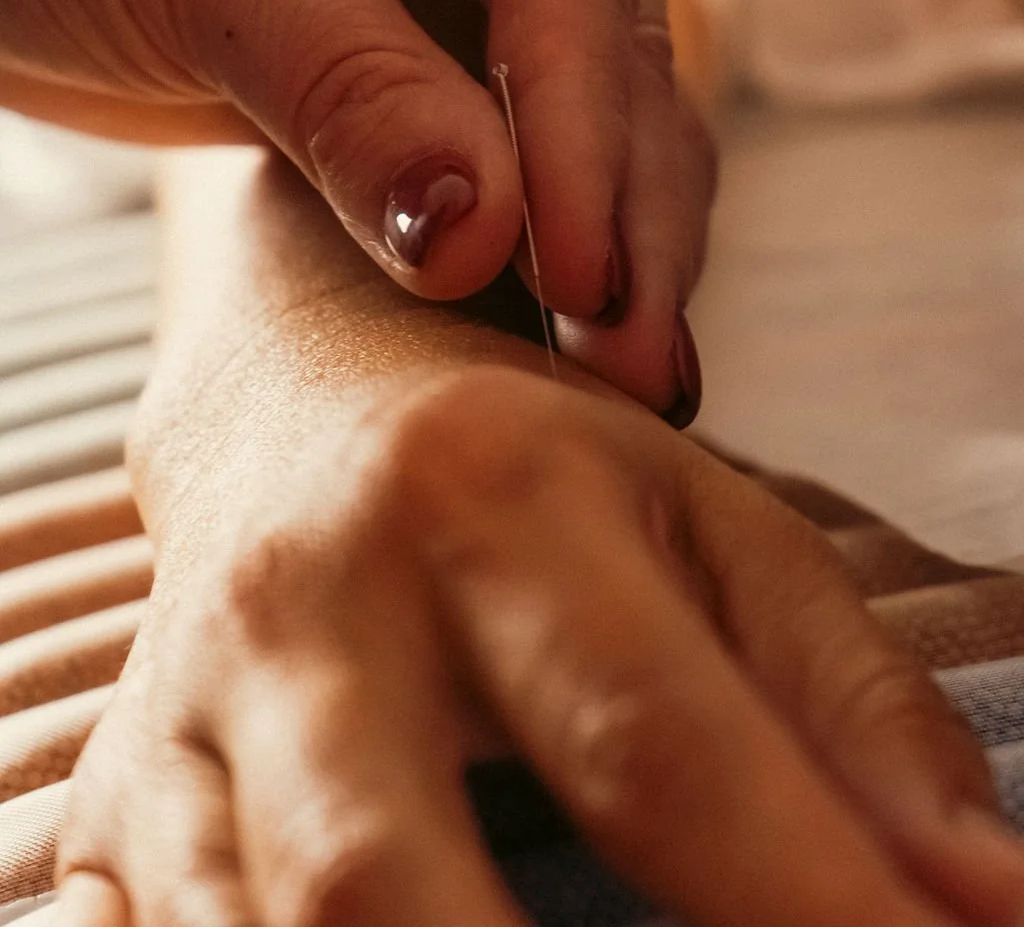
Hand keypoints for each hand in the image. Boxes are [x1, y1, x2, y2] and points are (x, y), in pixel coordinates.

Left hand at [0, 0, 712, 410]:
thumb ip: (360, 98)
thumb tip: (484, 240)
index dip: (585, 139)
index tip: (582, 284)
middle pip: (611, 58)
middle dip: (624, 214)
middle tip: (634, 369)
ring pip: (582, 120)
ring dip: (602, 247)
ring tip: (624, 384)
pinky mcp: (415, 55)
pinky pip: (500, 155)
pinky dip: (525, 244)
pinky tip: (553, 339)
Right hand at [56, 367, 1023, 926]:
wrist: (291, 398)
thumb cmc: (529, 463)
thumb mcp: (709, 523)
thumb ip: (849, 704)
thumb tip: (989, 904)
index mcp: (490, 499)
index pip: (658, 746)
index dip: (810, 914)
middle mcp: (310, 605)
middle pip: (388, 887)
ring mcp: (180, 714)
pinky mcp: (106, 803)